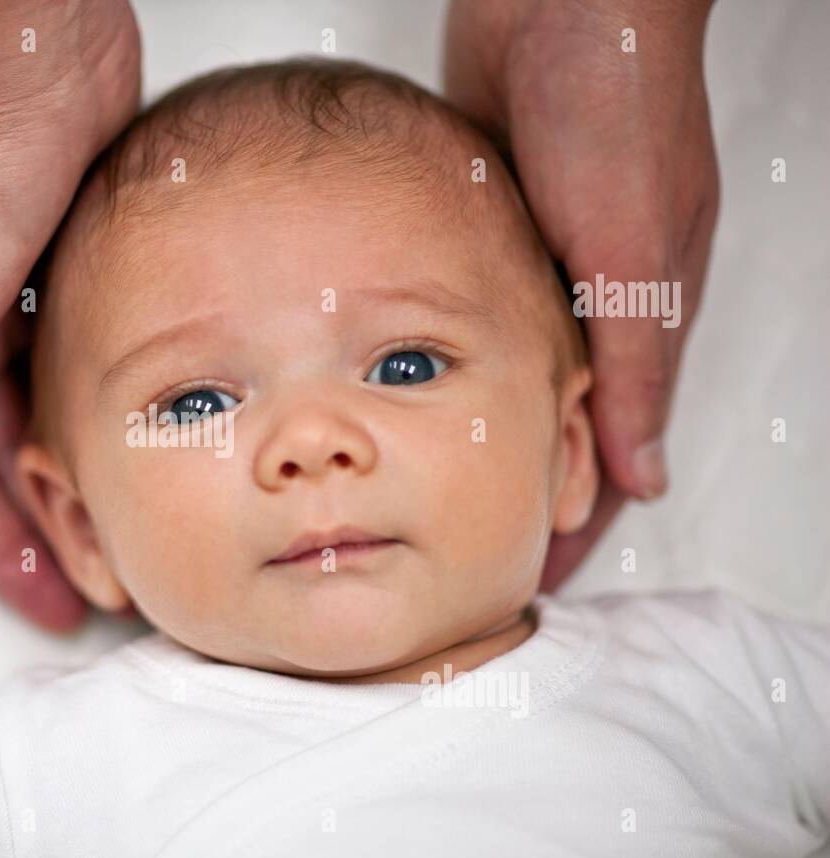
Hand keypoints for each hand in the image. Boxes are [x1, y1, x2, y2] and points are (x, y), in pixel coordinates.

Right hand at [0, 0, 140, 628]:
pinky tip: (119, 453)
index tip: (49, 606)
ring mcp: (1, 315)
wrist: (33, 69)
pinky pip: (68, 379)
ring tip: (113, 541)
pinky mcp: (54, 285)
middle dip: (37, 536)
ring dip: (66, 487)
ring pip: (34, 430)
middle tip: (92, 594)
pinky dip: (87, 424)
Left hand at [443, 0, 719, 589]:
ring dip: (466, 427)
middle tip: (457, 549)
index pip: (607, 443)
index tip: (528, 575)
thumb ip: (634, 361)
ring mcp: (530, 260)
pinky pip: (459, 309)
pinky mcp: (480, 222)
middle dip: (509, 485)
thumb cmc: (618, 103)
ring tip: (417, 491)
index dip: (571, 513)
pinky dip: (436, 357)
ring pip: (498, 372)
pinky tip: (392, 392)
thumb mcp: (635, 247)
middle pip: (546, 419)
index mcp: (636, 313)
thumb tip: (643, 470)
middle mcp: (583, 296)